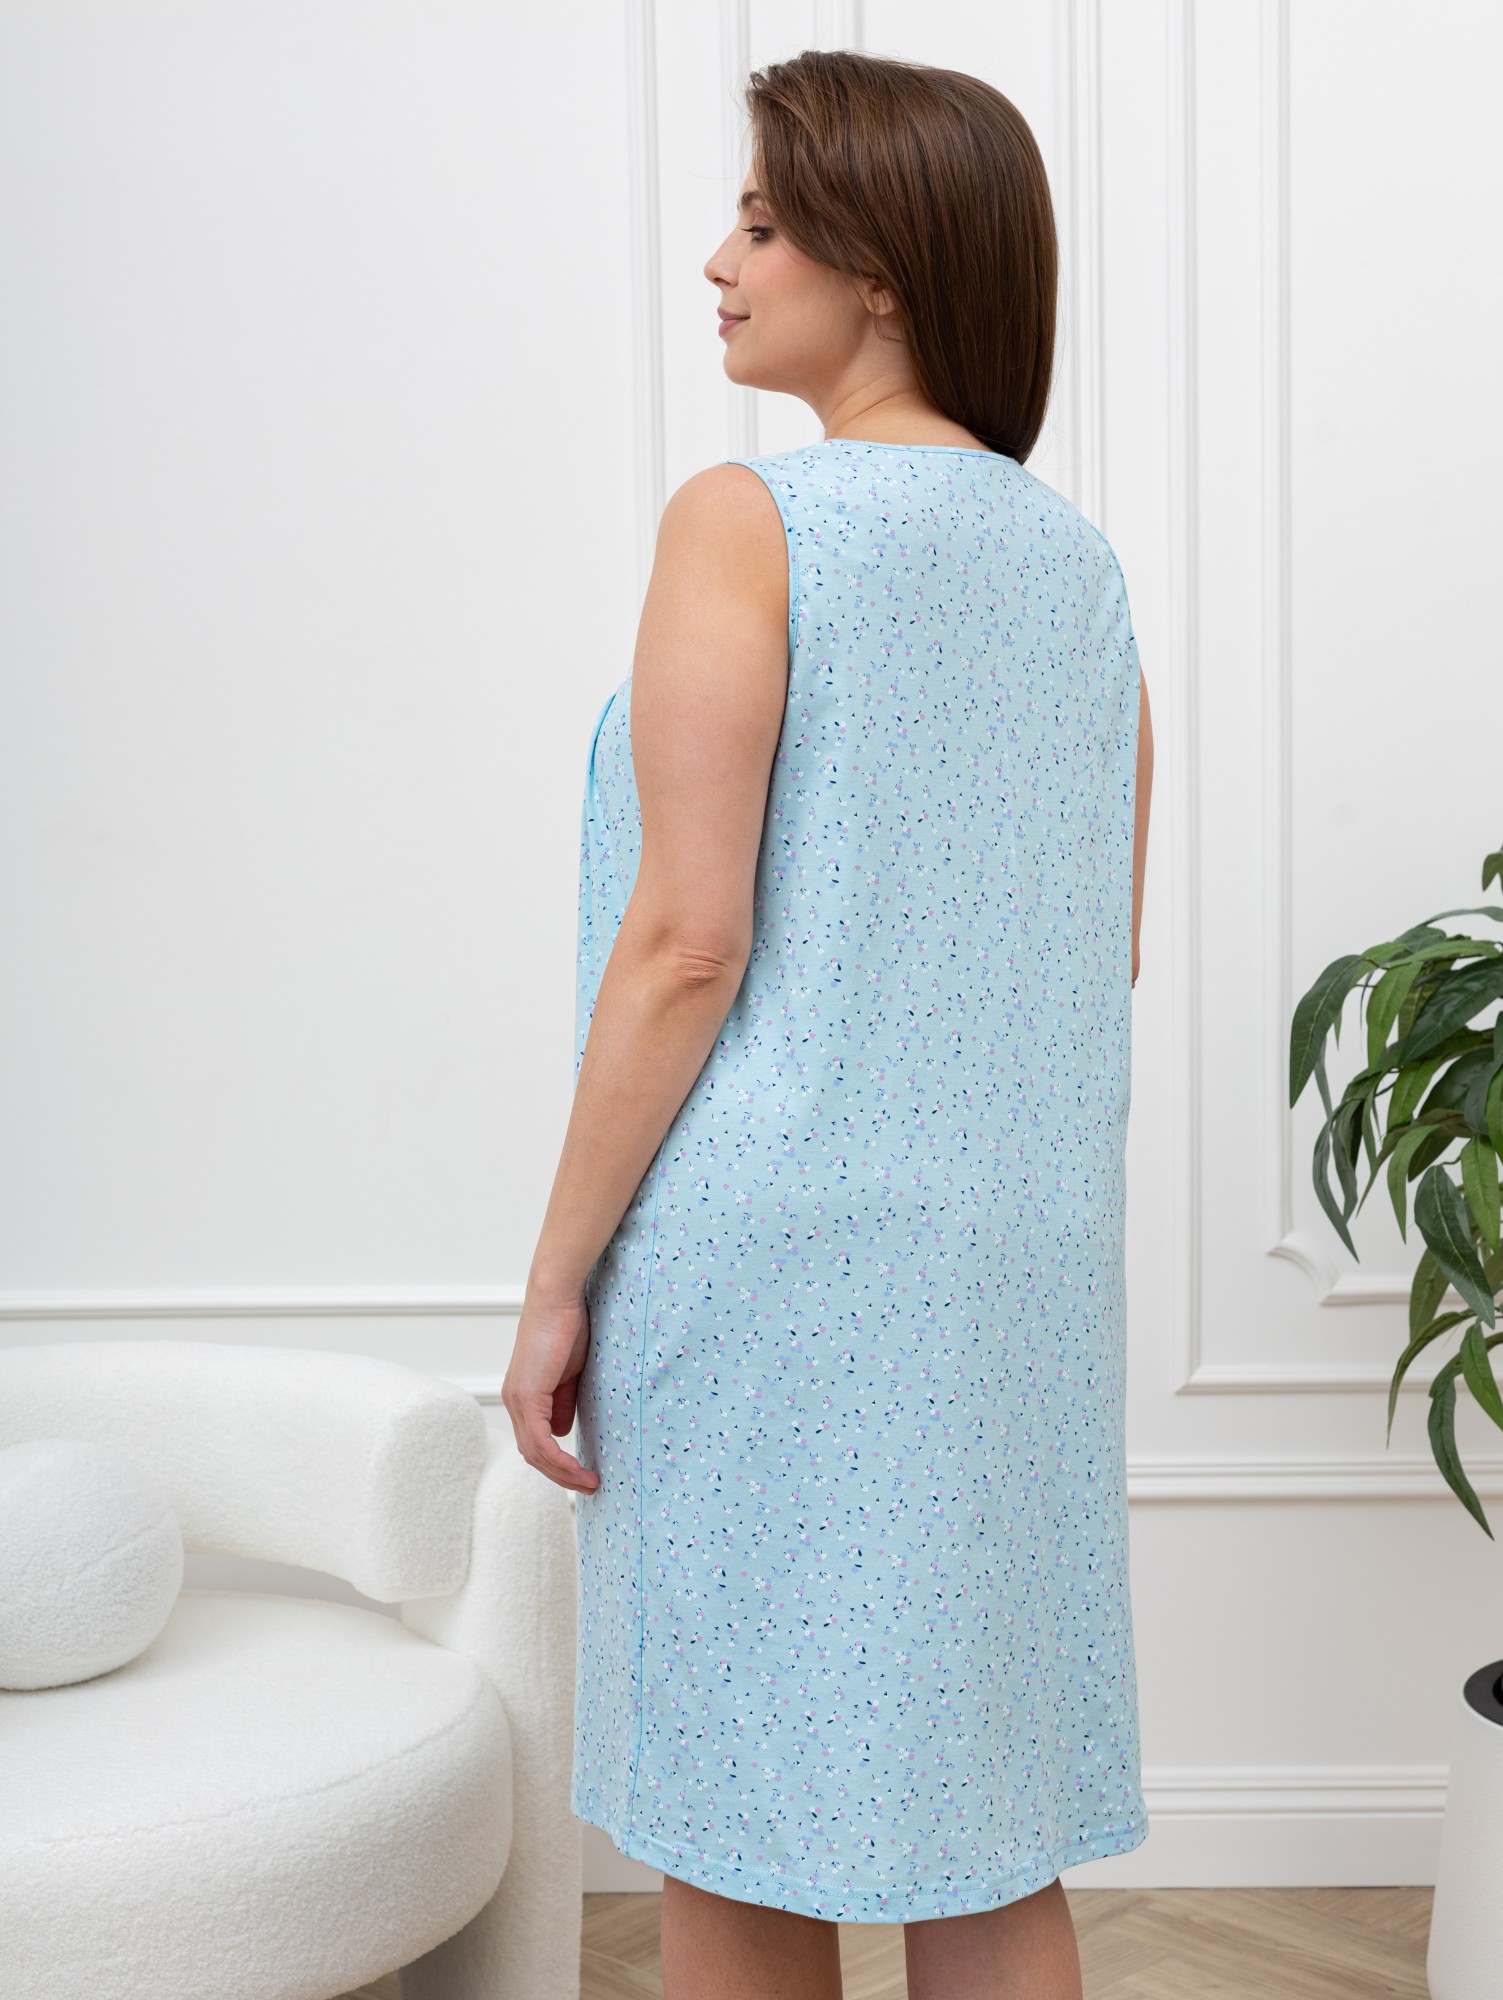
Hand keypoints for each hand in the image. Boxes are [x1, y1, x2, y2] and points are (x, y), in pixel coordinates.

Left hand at [501, 1281, 600, 1492]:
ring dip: (563, 1474)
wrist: (558, 1297)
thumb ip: (564, 1401)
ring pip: (535, 1453)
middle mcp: (515, 1401)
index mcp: (523, 1395)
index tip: (582, 1473)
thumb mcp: (570, 1372)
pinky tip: (578, 1469)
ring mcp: (518, 1399)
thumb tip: (564, 1431)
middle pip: (532, 1454)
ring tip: (589, 1483)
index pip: (535, 1441)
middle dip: (560, 1475)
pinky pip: (541, 1442)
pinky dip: (559, 1461)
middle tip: (587, 1486)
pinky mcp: (527, 1395)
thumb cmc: (568, 1325)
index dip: (557, 1462)